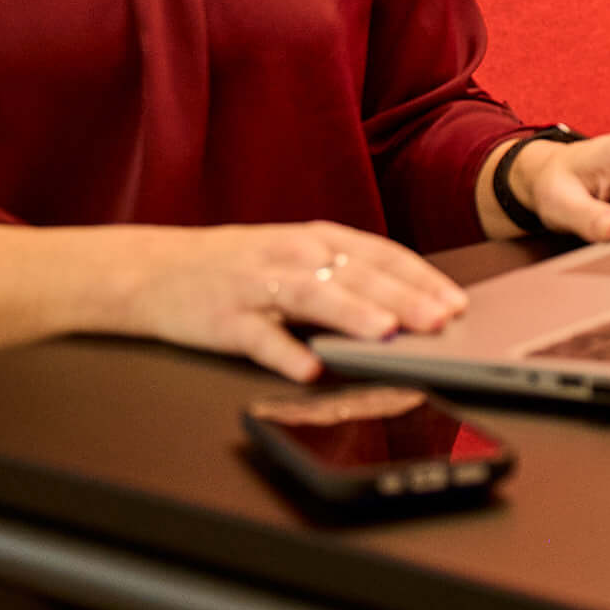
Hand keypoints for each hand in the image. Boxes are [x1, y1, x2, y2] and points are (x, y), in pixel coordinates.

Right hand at [123, 221, 468, 383]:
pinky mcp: (222, 319)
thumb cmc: (237, 267)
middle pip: (355, 275)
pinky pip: (257, 337)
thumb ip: (346, 278)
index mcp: (316, 239)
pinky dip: (283, 353)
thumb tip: (411, 310)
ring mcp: (256, 285)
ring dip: (352, 314)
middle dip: (403, 298)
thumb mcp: (295, 259)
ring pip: (312, 296)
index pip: (380, 254)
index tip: (457, 302)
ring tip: (387, 334)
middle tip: (442, 321)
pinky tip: (308, 369)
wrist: (152, 271)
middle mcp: (291, 255)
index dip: (421, 278)